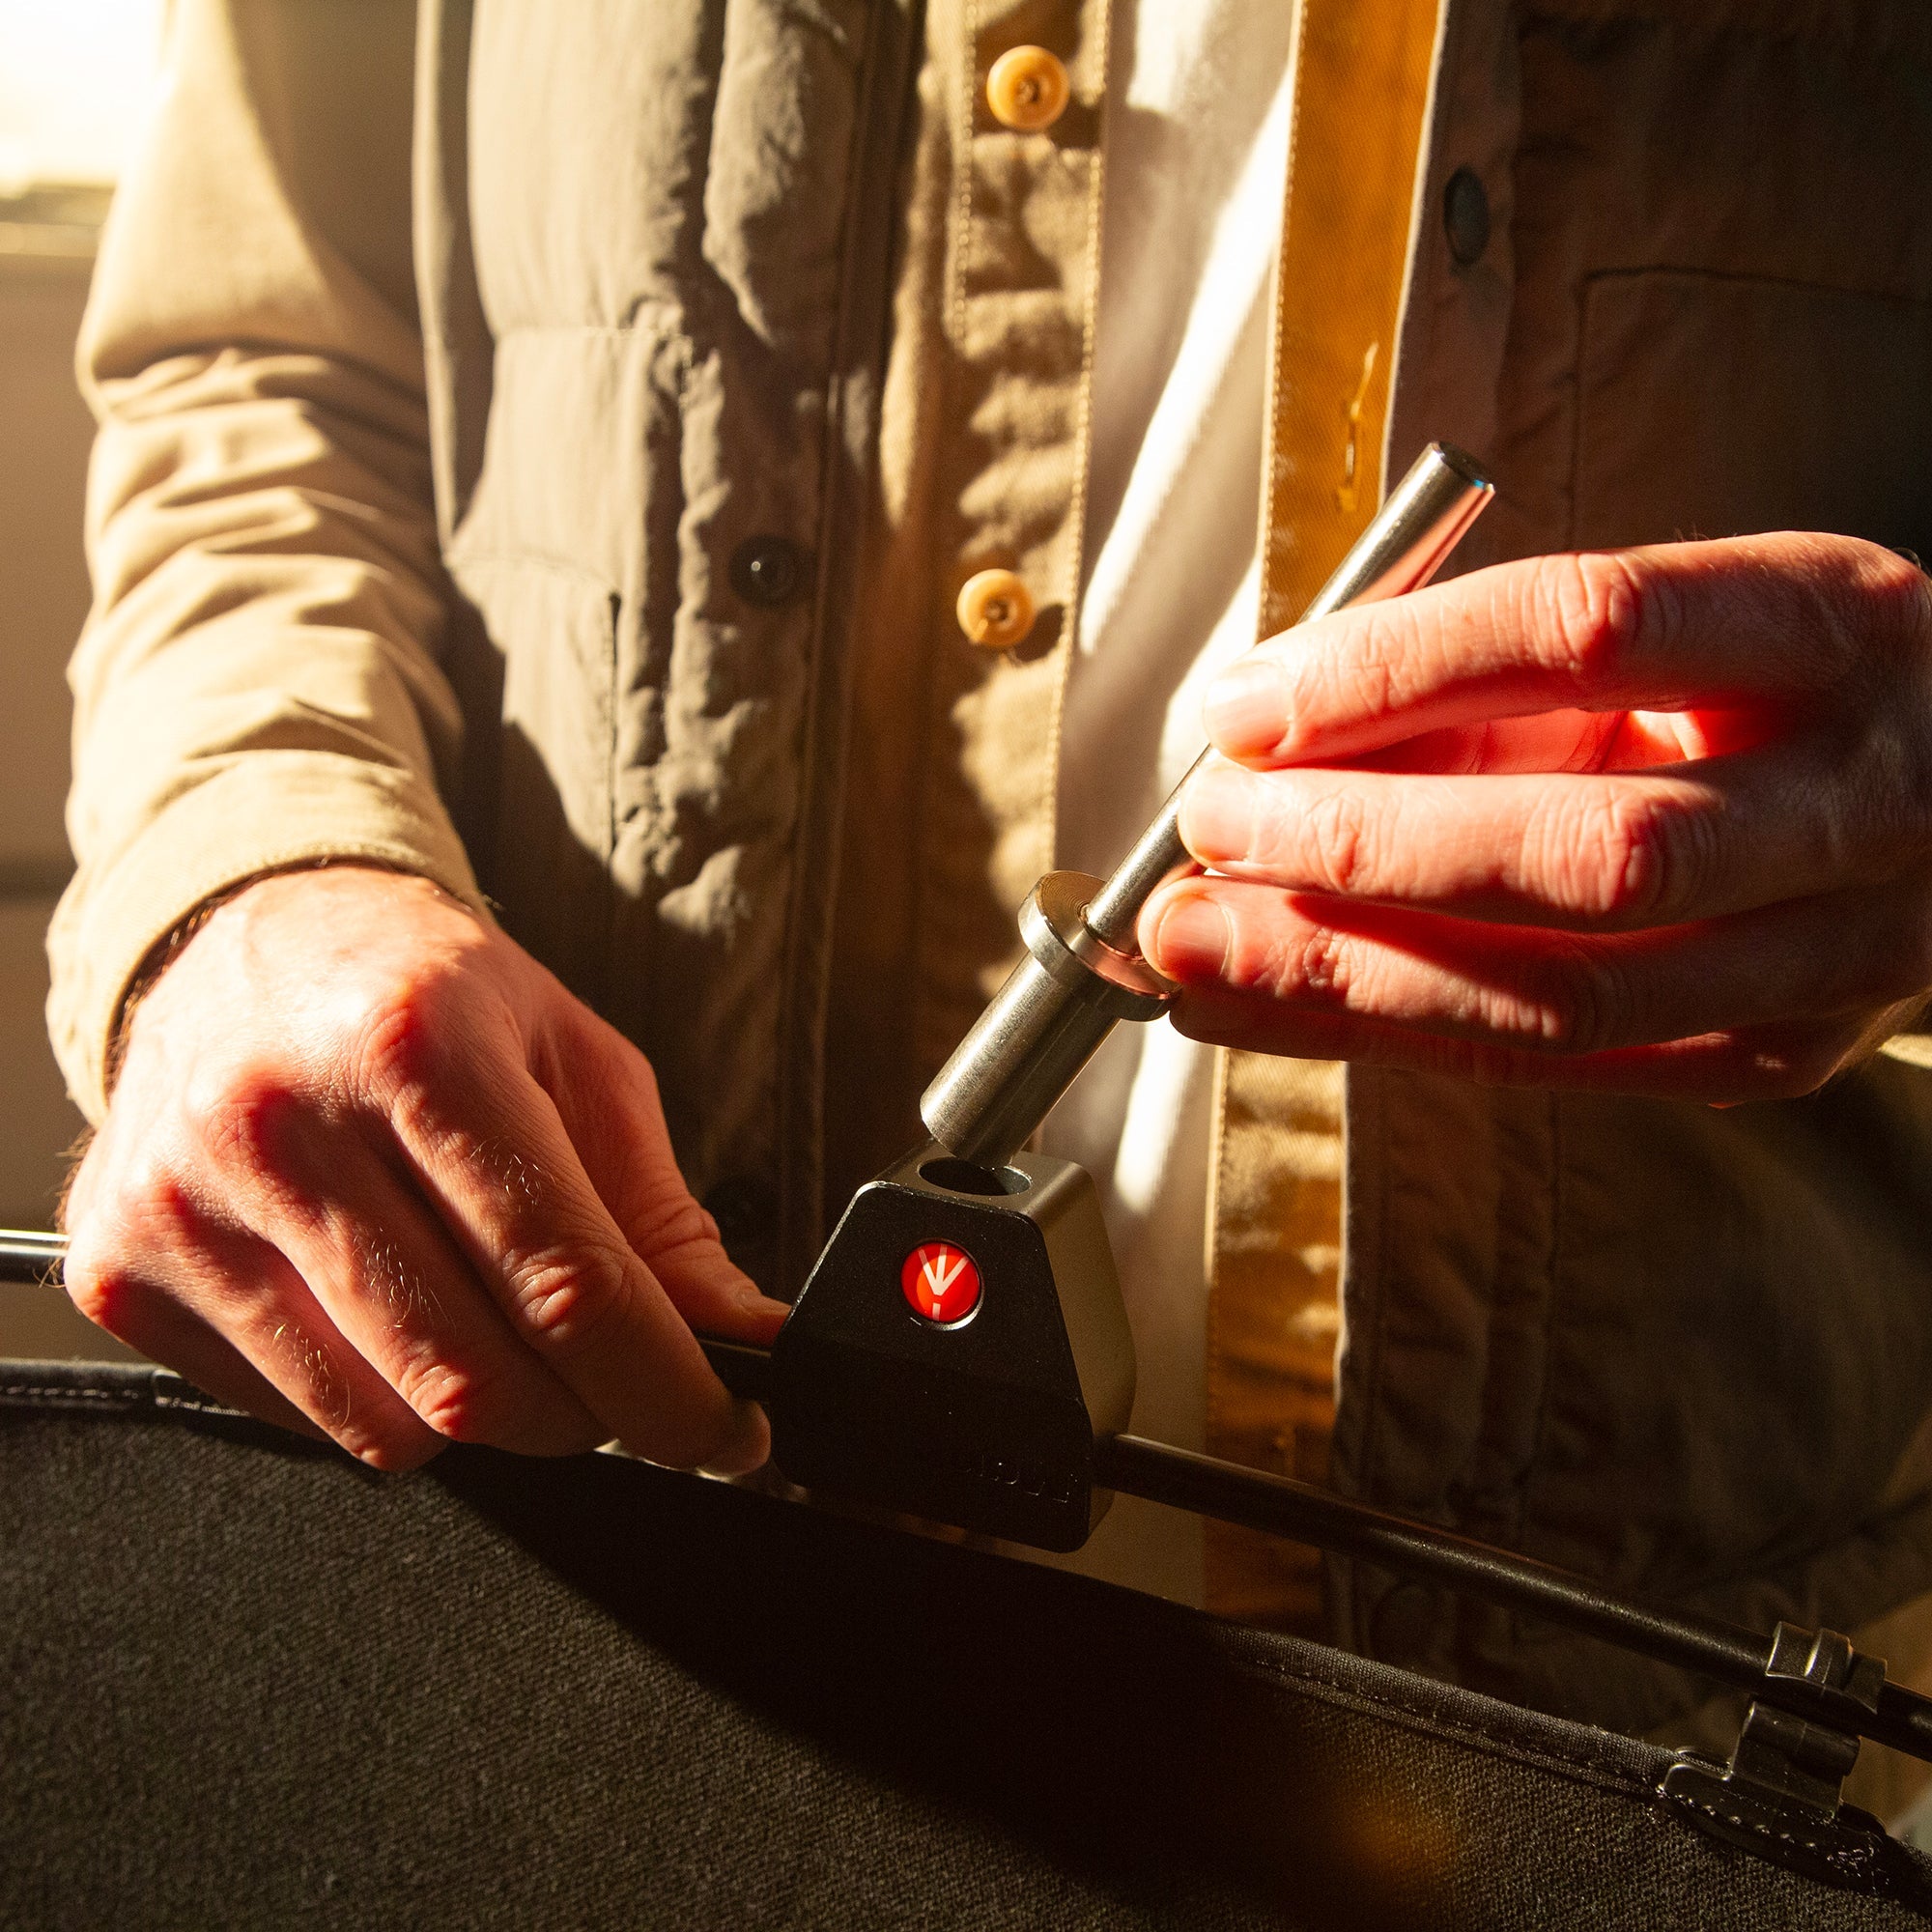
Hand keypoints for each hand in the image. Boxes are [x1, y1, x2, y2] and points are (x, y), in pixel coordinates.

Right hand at [62, 866, 785, 1470]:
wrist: (254, 935)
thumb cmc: (430, 996)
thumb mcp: (574, 1059)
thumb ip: (658, 1214)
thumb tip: (737, 1343)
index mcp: (416, 1046)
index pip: (564, 1281)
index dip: (666, 1388)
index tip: (725, 1431)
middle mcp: (279, 1124)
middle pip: (475, 1377)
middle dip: (585, 1417)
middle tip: (621, 1385)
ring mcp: (183, 1206)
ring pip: (386, 1423)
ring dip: (485, 1419)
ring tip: (503, 1331)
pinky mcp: (122, 1273)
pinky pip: (296, 1419)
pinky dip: (380, 1402)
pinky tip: (394, 1314)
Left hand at [1140, 534, 1931, 1101]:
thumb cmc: (1756, 685)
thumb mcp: (1653, 629)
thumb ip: (1480, 676)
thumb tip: (1257, 735)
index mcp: (1833, 625)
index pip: (1588, 629)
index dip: (1392, 671)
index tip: (1244, 705)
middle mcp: (1864, 799)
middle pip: (1589, 845)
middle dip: (1361, 844)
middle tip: (1207, 829)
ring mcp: (1838, 952)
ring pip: (1566, 989)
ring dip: (1347, 970)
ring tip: (1194, 942)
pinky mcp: (1779, 1053)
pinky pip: (1551, 1062)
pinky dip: (1380, 1033)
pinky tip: (1255, 1005)